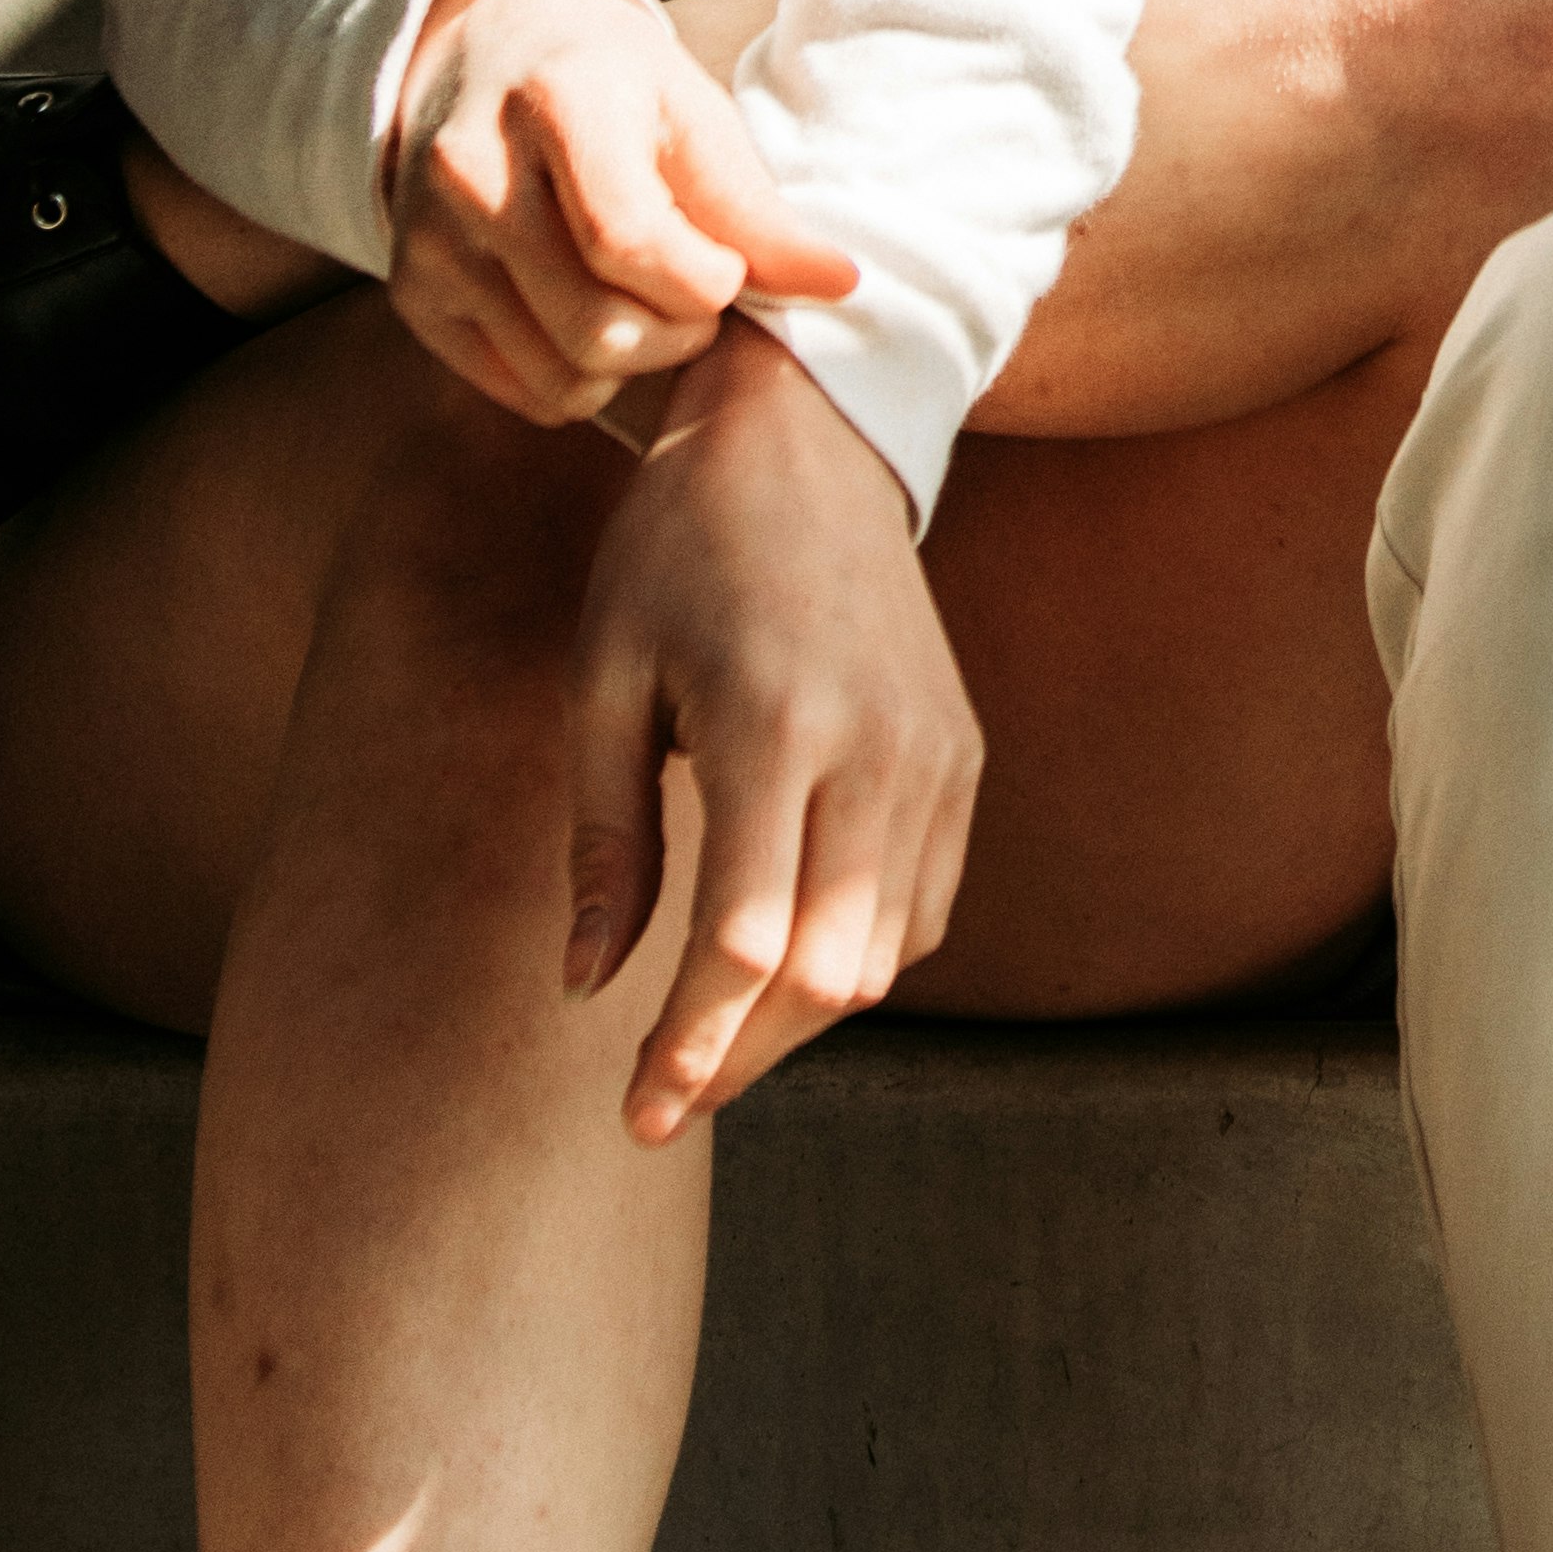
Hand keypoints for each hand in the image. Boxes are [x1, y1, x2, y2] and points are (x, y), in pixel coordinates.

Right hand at [382, 0, 853, 427]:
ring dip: (637, 364)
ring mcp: (428, 240)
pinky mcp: (414, 295)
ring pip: (564, 375)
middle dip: (681, 333)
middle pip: (599, 328)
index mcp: (554, 101)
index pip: (628, 241)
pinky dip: (579, 377)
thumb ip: (754, 205)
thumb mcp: (690, 110)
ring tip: (652, 303)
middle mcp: (471, 173)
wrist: (482, 54)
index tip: (729, 267)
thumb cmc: (609, 81)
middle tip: (701, 293)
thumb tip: (842, 283)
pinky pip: (524, 392)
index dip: (706, 280)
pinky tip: (594, 313)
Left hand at [564, 325, 982, 1135]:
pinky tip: (789, 957)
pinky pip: (926, 907)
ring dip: (800, 1022)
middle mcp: (876, 748)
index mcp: (773, 723)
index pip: (745, 944)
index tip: (637, 1116)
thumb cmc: (676, 546)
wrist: (809, 435)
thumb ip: (607, 838)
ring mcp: (936, 754)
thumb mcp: (605, 674)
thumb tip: (589, 986)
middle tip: (664, 1095)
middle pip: (826, 974)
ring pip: (886, 956)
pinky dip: (859, 959)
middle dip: (742, 1057)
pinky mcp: (963, 755)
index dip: (691, 1050)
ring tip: (716, 1034)